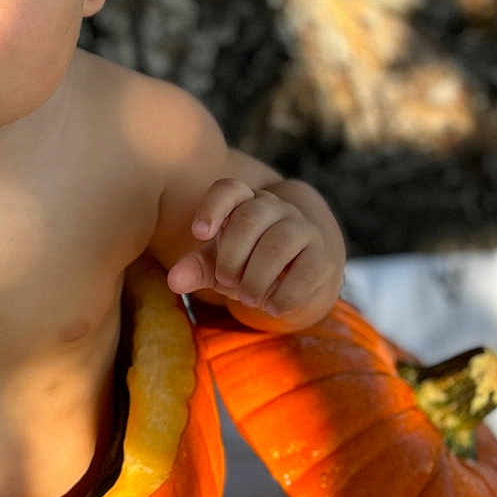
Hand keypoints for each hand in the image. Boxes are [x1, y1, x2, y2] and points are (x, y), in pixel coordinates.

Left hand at [167, 179, 340, 318]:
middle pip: (251, 217)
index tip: (199, 233)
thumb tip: (174, 281)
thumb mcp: (218, 267)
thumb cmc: (247, 266)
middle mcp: (274, 209)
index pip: (229, 189)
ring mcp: (302, 229)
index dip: (213, 207)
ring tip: (247, 298)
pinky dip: (284, 295)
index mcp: (243, 204)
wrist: (296, 281)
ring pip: (279, 242)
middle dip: (232, 255)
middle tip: (226, 282)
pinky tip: (271, 307)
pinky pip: (306, 270)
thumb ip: (196, 269)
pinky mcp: (322, 257)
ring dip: (257, 276)